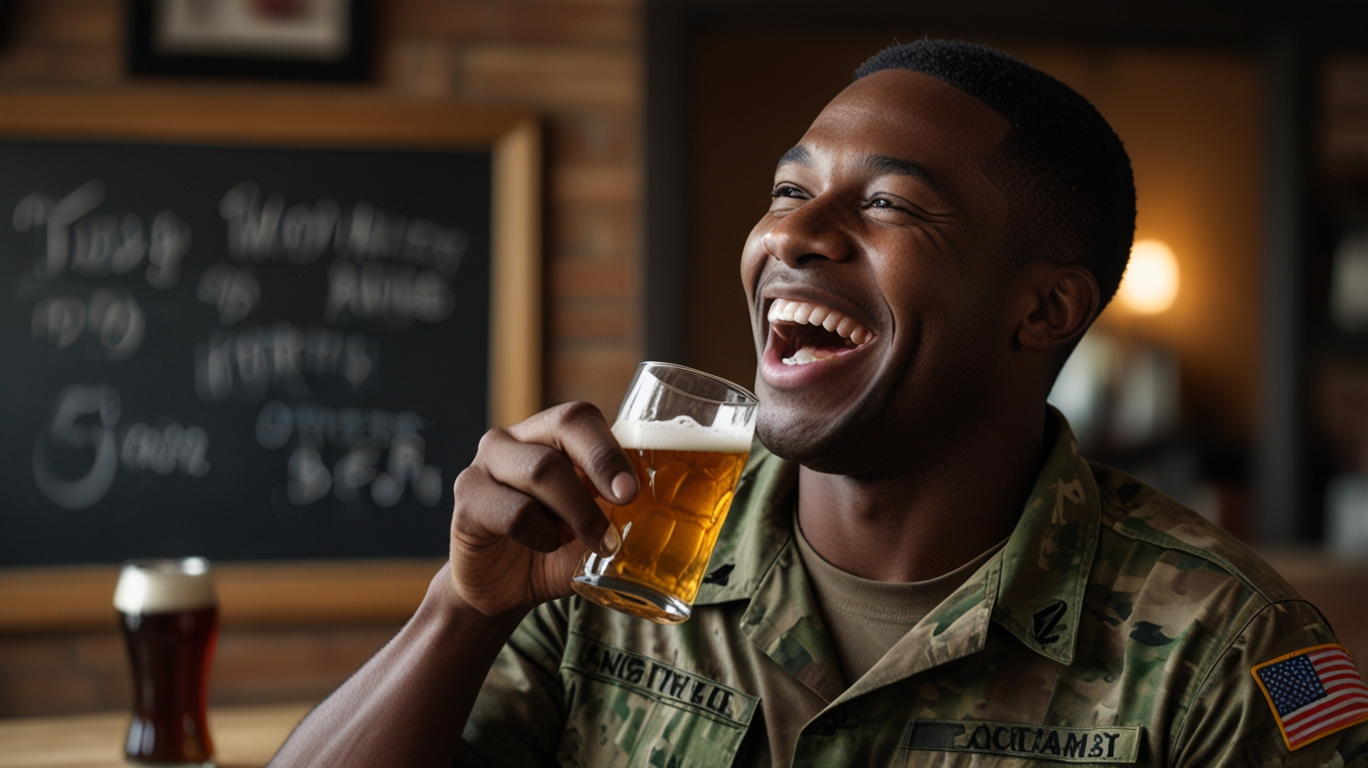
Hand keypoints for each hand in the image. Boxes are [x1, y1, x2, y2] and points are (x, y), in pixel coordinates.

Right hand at [448, 402, 637, 616]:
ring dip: (579, 512)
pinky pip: (514, 511)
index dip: (610, 448)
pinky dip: (541, 535)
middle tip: (625, 501)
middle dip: (602, 464)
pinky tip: (546, 546)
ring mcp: (485, 465)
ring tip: (599, 542)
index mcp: (549, 436)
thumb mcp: (595, 528)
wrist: (502, 590)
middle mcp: (514, 440)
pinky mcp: (468, 500)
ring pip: (541, 471)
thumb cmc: (554, 550)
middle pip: (562, 426)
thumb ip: (621, 511)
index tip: (633, 490)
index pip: (580, 417)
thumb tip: (673, 507)